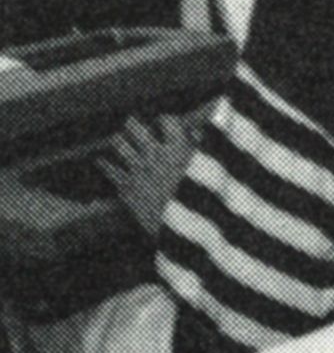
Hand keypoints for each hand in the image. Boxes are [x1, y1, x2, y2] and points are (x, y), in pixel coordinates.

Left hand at [99, 115, 197, 234]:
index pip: (167, 121)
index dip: (165, 121)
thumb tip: (199, 132)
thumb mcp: (212, 175)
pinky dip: (105, 164)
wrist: (184, 231)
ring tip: (121, 142)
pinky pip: (108, 168)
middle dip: (134, 126)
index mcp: (179, 149)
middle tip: (134, 127)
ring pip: (119, 143)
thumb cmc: (203, 203)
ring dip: (120, 143)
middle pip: (135, 127)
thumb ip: (203, 152)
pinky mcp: (126, 186)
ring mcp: (138, 169)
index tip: (164, 124)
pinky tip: (102, 161)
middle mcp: (156, 154)